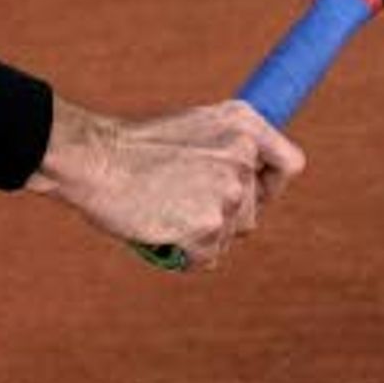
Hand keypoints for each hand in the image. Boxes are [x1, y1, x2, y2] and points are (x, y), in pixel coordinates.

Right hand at [29, 98, 303, 268]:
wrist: (93, 159)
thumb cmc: (133, 147)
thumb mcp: (194, 126)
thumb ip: (229, 147)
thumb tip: (251, 179)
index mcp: (244, 125)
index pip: (290, 164)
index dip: (269, 185)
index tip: (248, 192)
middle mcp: (243, 157)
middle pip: (253, 212)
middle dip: (221, 216)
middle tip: (178, 200)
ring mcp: (228, 194)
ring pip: (229, 235)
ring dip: (201, 234)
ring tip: (163, 210)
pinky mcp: (208, 228)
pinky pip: (207, 257)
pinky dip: (184, 253)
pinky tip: (159, 229)